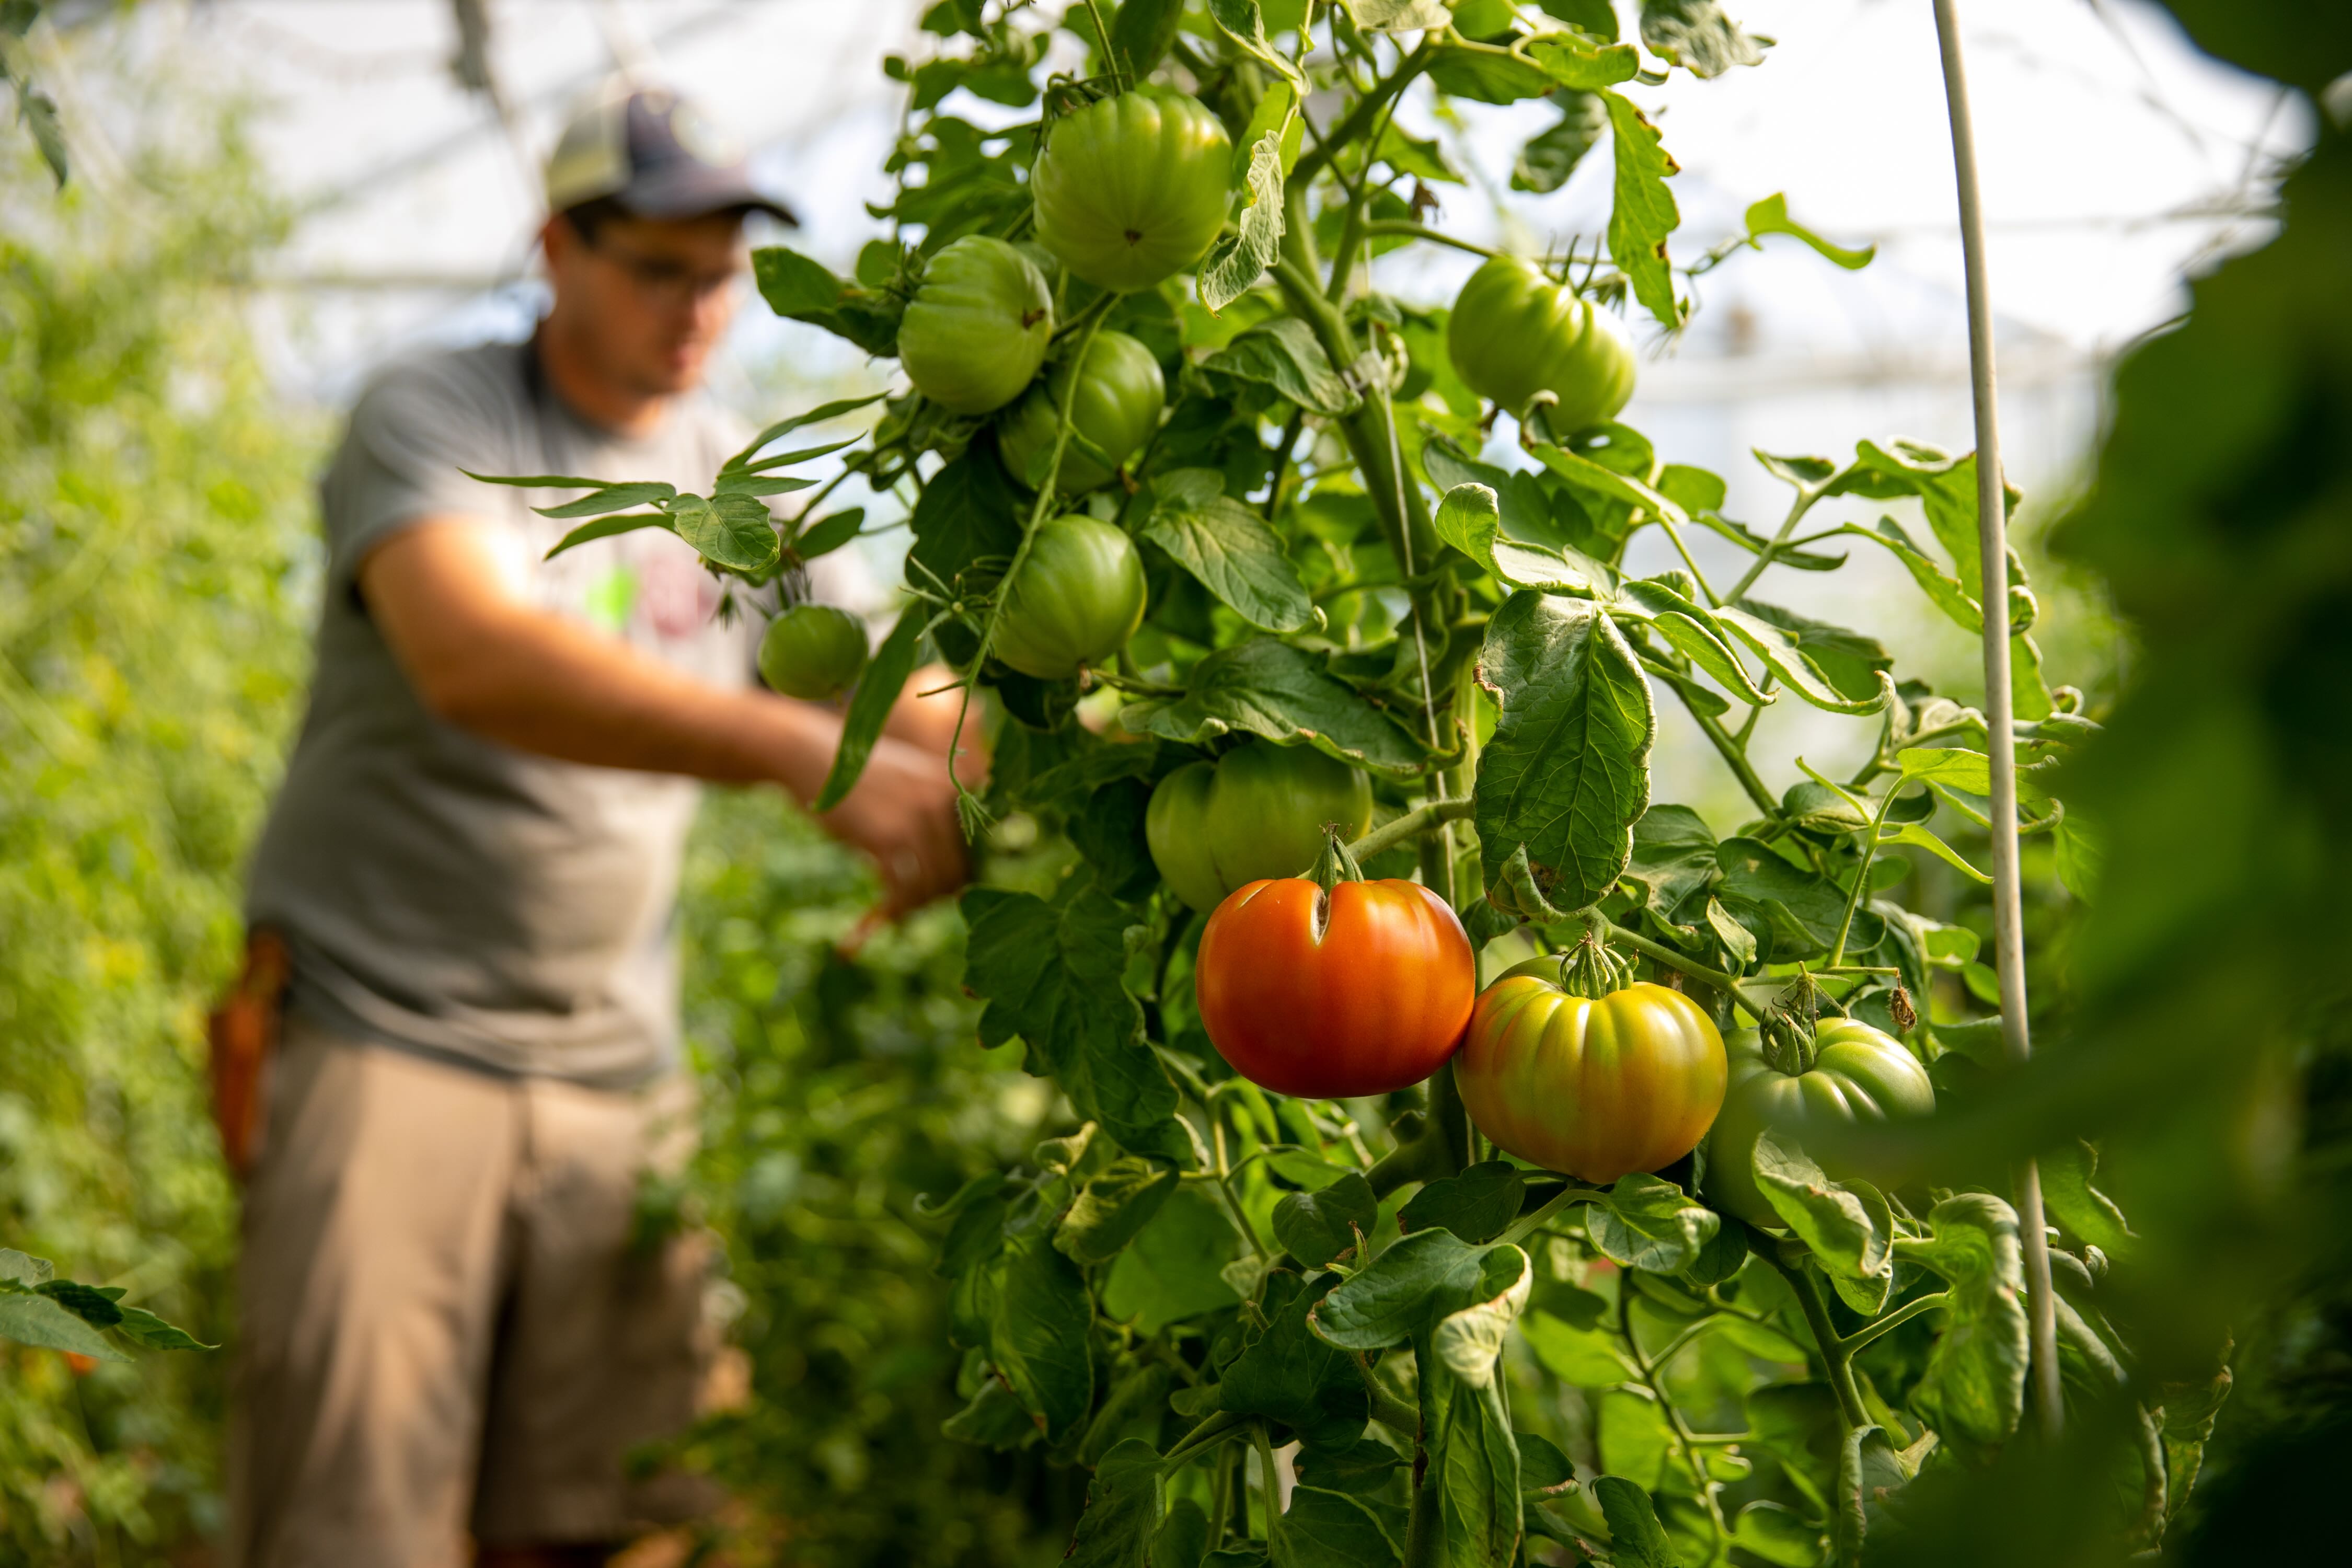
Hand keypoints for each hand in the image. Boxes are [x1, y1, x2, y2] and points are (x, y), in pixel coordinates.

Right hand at [817, 732, 968, 921]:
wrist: (811, 757)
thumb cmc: (858, 774)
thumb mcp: (910, 778)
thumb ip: (934, 807)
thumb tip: (953, 862)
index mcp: (951, 786)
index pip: (974, 847)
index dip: (957, 873)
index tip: (939, 887)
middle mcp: (939, 801)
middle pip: (956, 869)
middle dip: (937, 894)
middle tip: (916, 903)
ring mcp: (915, 820)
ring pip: (931, 884)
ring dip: (917, 905)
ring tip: (900, 909)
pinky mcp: (886, 839)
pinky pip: (903, 889)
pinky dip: (897, 907)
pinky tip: (887, 912)